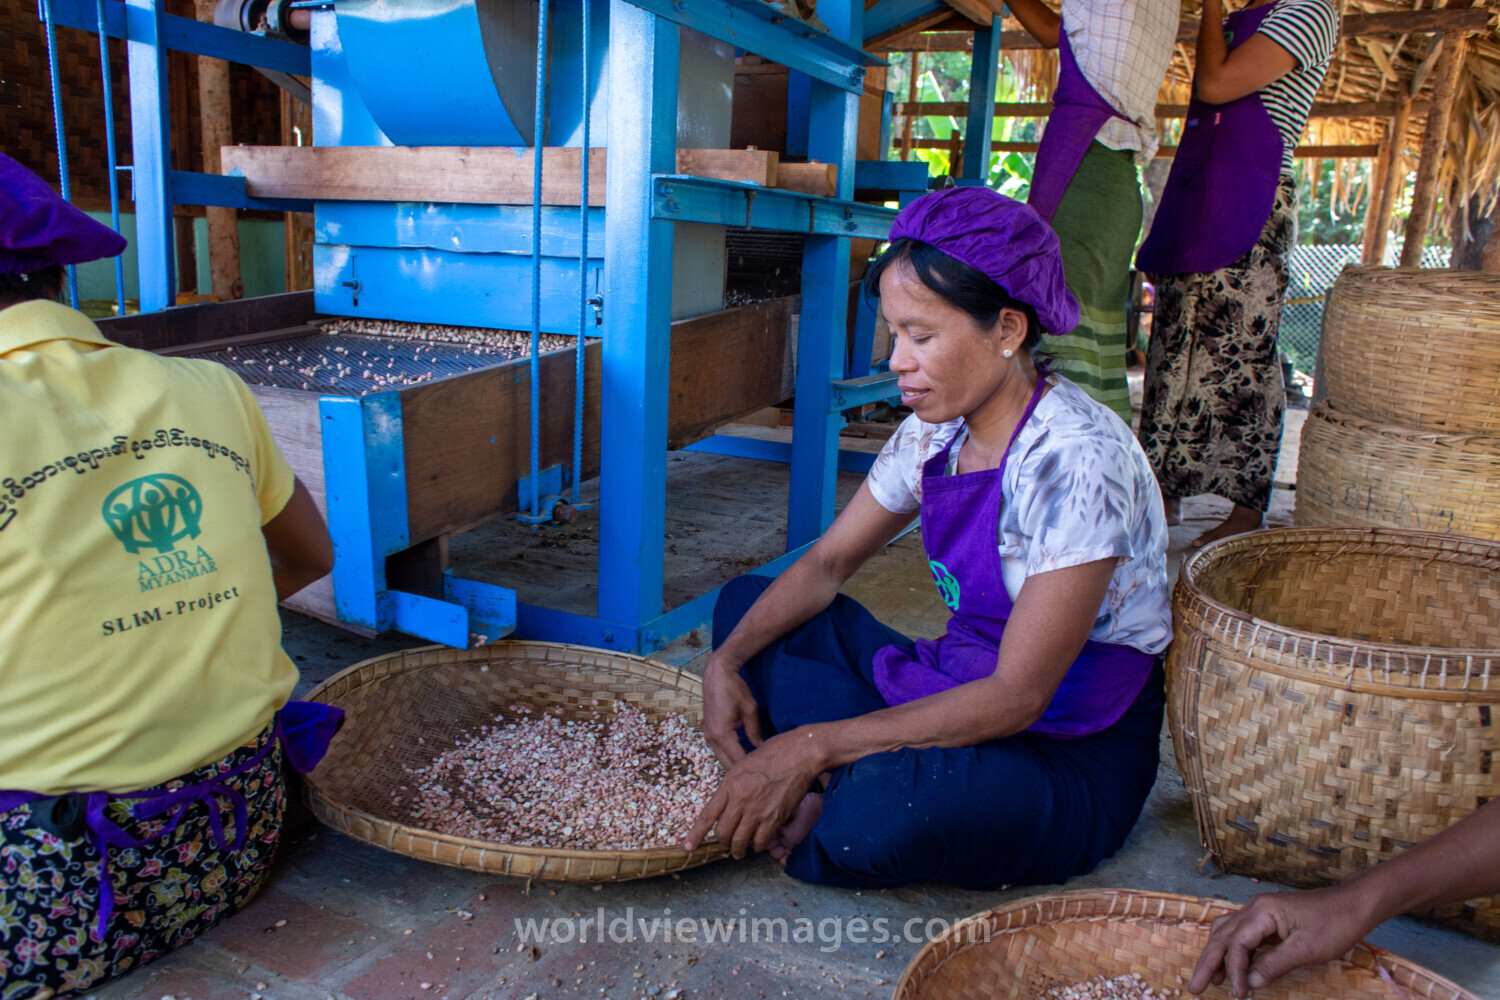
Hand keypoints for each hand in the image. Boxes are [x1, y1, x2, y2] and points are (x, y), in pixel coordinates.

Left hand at [683, 729, 820, 857]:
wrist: (799, 754)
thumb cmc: (772, 754)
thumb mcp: (742, 765)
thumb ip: (732, 786)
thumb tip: (726, 803)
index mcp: (729, 785)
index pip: (708, 815)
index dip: (696, 834)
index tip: (688, 846)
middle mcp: (740, 800)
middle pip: (723, 833)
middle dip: (723, 842)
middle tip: (727, 843)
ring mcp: (757, 810)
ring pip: (740, 841)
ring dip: (738, 850)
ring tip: (740, 852)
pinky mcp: (774, 817)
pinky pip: (761, 841)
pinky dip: (758, 846)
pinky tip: (758, 844)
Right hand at [701, 653, 762, 767]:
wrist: (717, 674)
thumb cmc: (734, 689)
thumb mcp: (750, 709)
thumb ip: (754, 731)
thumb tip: (761, 748)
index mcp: (721, 734)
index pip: (737, 760)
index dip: (750, 768)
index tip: (764, 774)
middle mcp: (711, 738)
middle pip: (727, 764)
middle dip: (742, 771)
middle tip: (760, 776)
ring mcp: (708, 735)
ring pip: (722, 759)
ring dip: (735, 764)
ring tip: (753, 769)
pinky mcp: (709, 732)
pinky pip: (720, 750)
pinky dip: (731, 755)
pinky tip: (744, 757)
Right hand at [1188, 885, 1377, 996]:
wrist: (1354, 904)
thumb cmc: (1334, 924)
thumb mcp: (1306, 949)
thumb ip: (1274, 964)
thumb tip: (1249, 982)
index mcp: (1261, 912)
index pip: (1236, 944)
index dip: (1234, 971)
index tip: (1239, 995)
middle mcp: (1254, 908)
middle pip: (1221, 936)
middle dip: (1208, 963)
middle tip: (1195, 988)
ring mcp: (1259, 911)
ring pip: (1226, 933)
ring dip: (1216, 955)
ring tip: (1210, 979)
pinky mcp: (1268, 918)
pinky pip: (1240, 933)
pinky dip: (1231, 950)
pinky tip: (1231, 964)